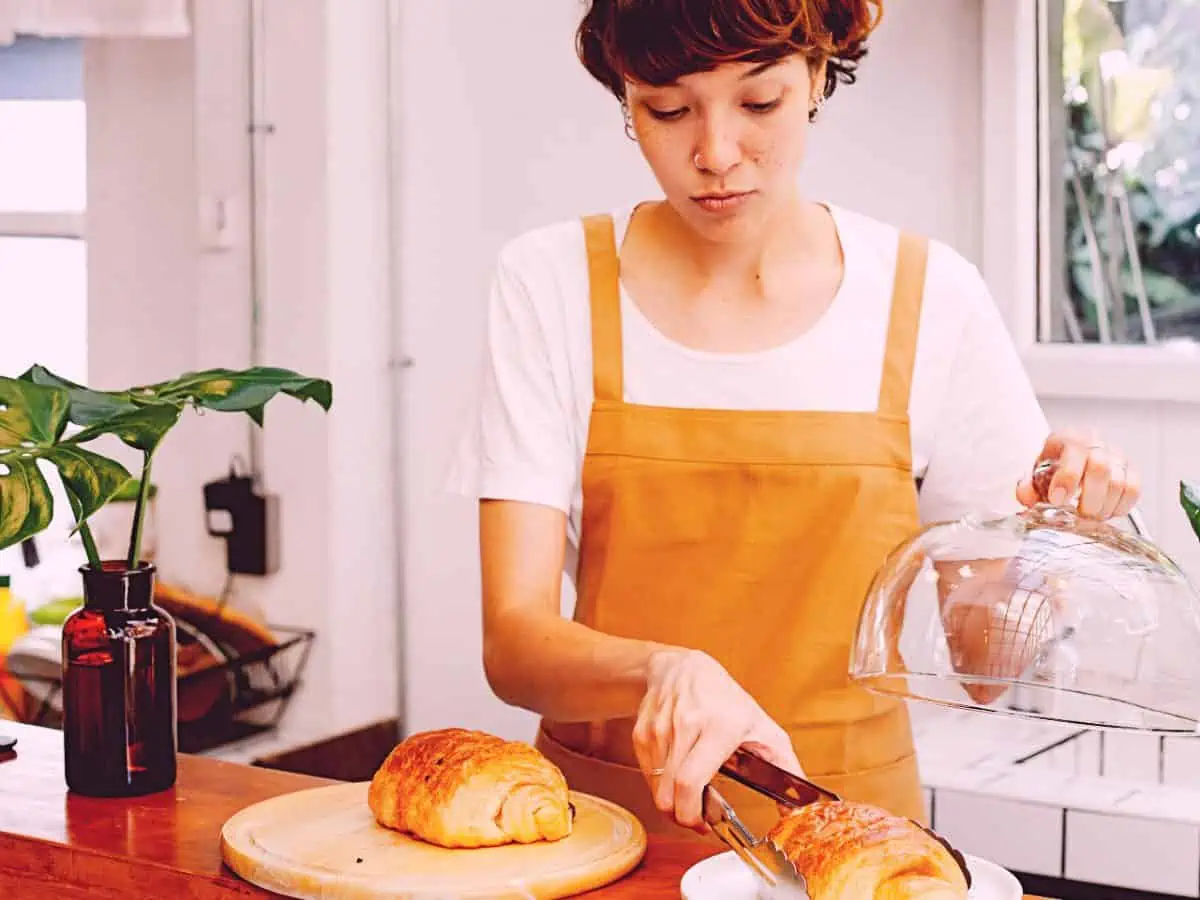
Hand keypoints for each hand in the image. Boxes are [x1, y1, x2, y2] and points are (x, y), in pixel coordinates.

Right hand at [632, 649, 801, 831]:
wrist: (681, 668)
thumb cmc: (724, 698)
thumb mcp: (762, 727)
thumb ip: (786, 767)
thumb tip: (799, 804)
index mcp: (719, 726)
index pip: (691, 782)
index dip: (691, 813)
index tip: (702, 822)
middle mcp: (686, 725)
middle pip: (669, 792)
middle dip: (680, 815)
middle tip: (695, 815)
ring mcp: (660, 728)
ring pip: (656, 787)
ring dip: (670, 799)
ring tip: (688, 790)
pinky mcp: (642, 732)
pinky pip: (646, 774)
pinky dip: (659, 783)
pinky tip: (675, 773)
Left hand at [1016, 430, 1140, 520]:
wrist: (1068, 459)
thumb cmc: (1053, 467)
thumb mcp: (1035, 474)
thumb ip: (1028, 487)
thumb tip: (1027, 499)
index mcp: (1069, 438)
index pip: (1074, 452)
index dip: (1067, 478)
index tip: (1058, 500)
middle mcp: (1095, 443)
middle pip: (1100, 468)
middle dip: (1089, 498)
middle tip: (1079, 514)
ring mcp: (1116, 455)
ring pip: (1119, 481)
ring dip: (1104, 506)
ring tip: (1090, 515)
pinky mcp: (1130, 470)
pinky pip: (1133, 490)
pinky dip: (1121, 506)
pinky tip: (1106, 512)